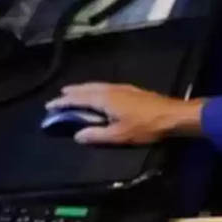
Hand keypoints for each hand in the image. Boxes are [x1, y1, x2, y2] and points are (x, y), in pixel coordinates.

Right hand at [45, 83, 203, 144]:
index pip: (78, 99)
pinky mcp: (129, 90)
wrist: (172, 115)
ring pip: (96, 86)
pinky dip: (94, 89)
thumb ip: (96, 135)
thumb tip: (77, 135)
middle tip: (58, 97)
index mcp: (104, 99)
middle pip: (86, 89)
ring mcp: (121, 88)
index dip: (63, 103)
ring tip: (73, 92)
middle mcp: (110, 89)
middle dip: (71, 93)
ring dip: (82, 89)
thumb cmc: (145, 127)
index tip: (50, 105)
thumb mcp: (119, 135)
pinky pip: (104, 86)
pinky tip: (97, 93)